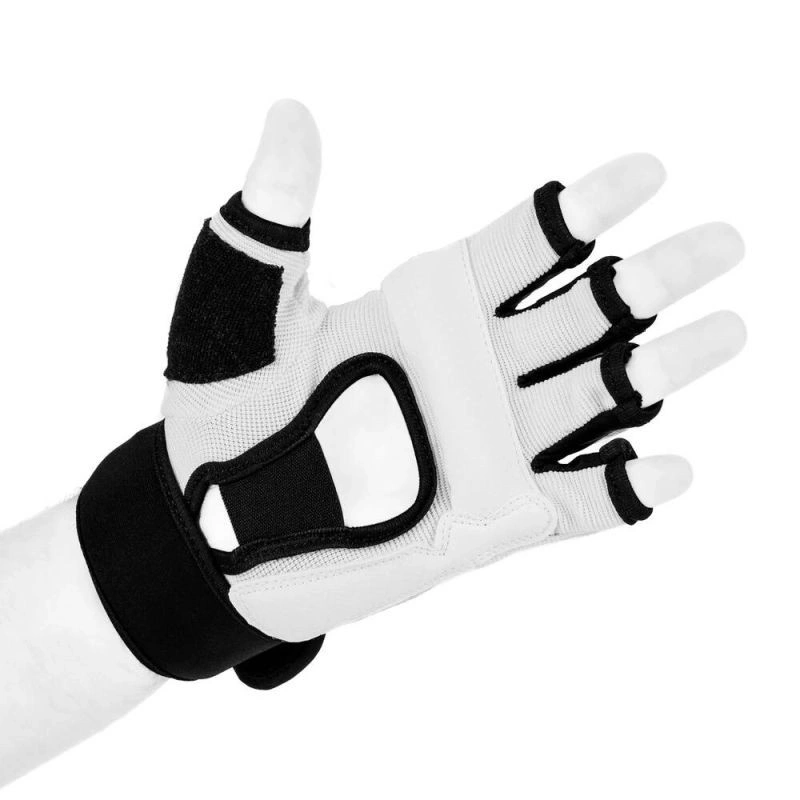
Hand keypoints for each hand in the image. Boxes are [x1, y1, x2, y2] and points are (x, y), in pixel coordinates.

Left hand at [161, 100, 744, 643]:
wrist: (217, 527)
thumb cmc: (223, 413)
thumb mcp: (236, 313)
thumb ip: (272, 223)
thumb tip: (290, 116)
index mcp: (426, 310)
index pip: (518, 249)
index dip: (580, 212)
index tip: (644, 172)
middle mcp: (472, 370)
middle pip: (578, 316)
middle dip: (649, 281)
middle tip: (720, 245)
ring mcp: (488, 443)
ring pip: (592, 398)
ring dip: (658, 370)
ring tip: (721, 333)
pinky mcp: (491, 519)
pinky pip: (572, 502)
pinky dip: (623, 490)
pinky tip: (671, 471)